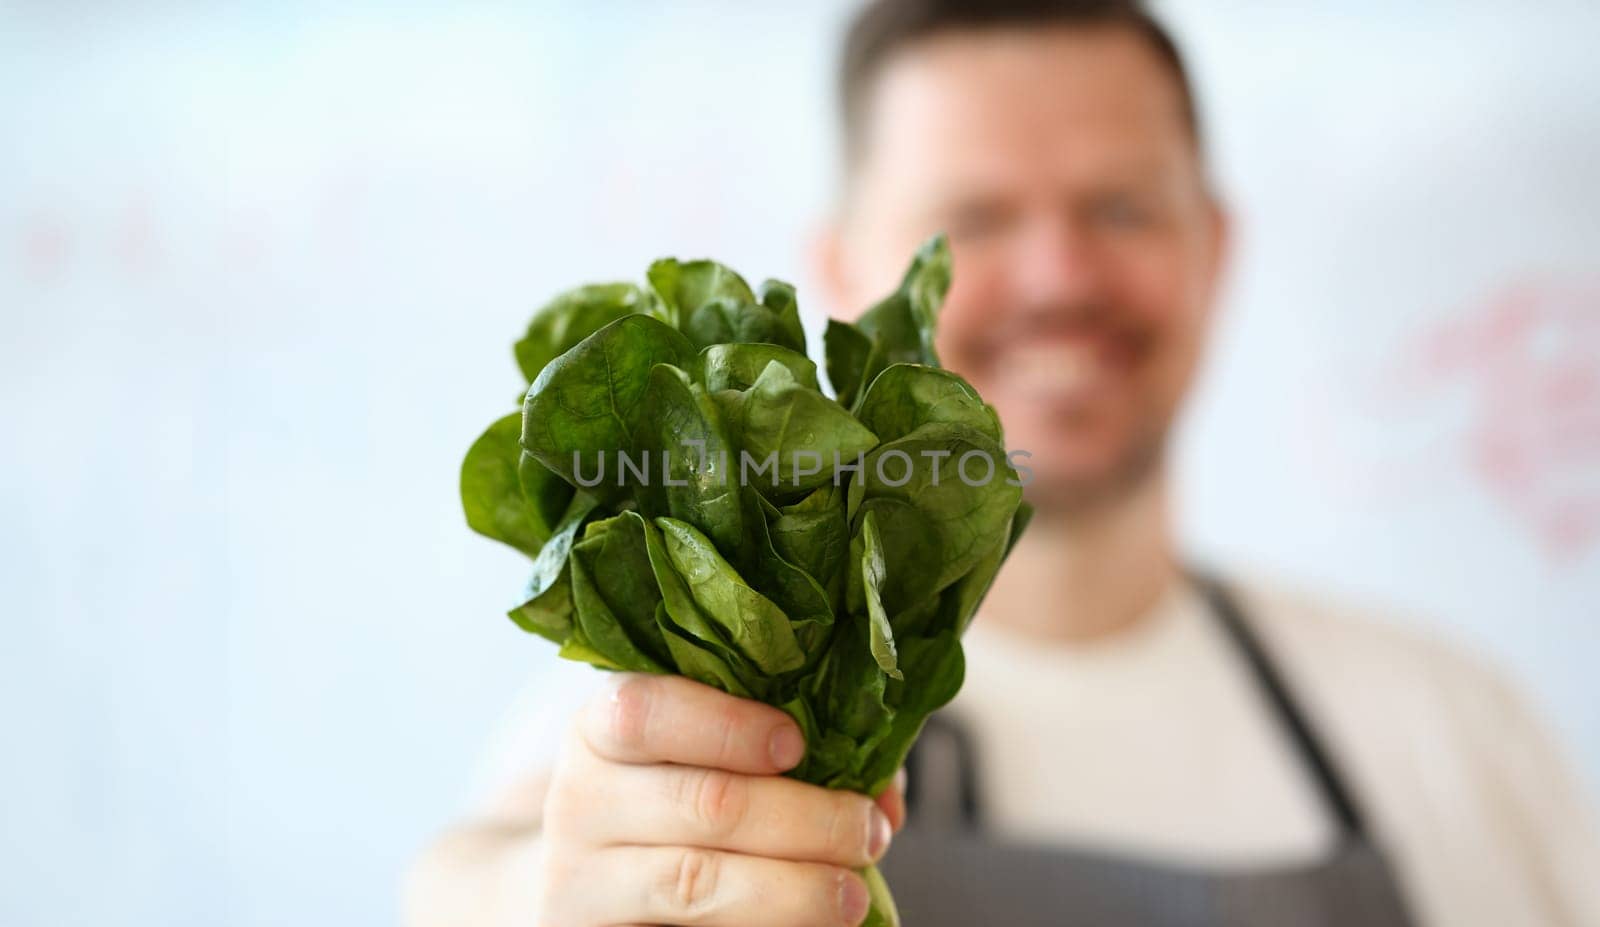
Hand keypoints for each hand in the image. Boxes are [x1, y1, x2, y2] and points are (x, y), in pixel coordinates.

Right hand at [534, 673, 904, 926]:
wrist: (591, 886)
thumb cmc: (673, 799)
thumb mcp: (707, 758)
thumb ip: (790, 754)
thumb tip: (883, 792)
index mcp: (602, 727)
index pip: (646, 712)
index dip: (728, 726)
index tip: (797, 745)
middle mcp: (578, 798)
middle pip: (700, 802)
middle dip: (804, 819)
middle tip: (867, 831)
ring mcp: (581, 880)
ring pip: (695, 882)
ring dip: (793, 889)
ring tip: (852, 894)